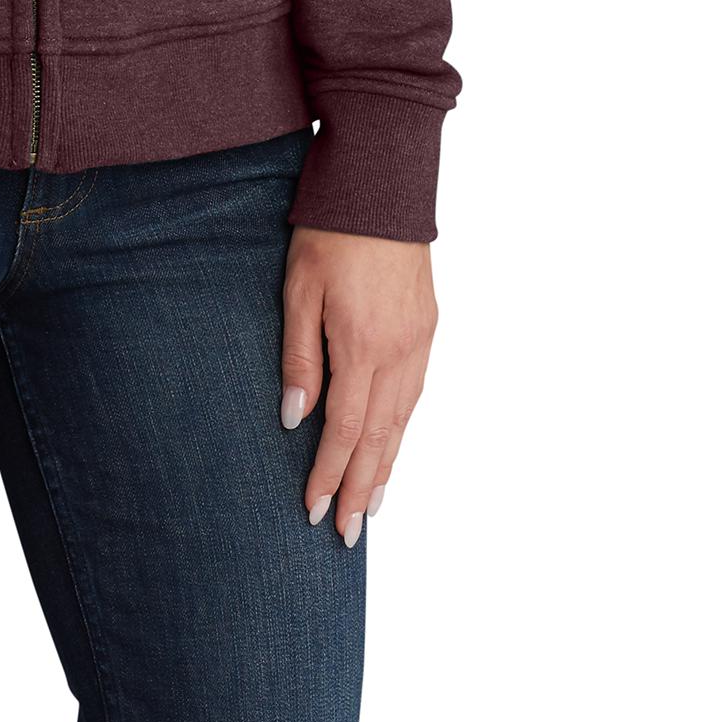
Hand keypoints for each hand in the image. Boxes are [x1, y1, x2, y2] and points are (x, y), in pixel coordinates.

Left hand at [280, 225, 437, 546]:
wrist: (381, 186)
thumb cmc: (328, 232)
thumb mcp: (297, 289)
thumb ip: (298, 357)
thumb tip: (293, 418)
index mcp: (362, 345)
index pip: (344, 429)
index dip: (329, 474)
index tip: (315, 512)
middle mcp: (398, 352)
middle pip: (379, 437)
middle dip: (361, 489)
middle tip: (346, 535)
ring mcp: (419, 341)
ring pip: (402, 420)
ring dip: (386, 466)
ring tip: (372, 505)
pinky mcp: (427, 327)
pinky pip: (415, 393)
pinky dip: (402, 429)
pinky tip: (392, 444)